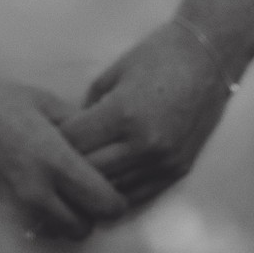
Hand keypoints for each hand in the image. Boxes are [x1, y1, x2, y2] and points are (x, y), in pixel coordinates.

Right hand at [0, 71, 128, 242]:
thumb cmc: (6, 100)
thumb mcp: (52, 105)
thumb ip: (82, 130)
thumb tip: (106, 146)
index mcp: (58, 161)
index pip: (104, 203)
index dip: (116, 198)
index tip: (114, 184)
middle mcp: (42, 189)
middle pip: (87, 226)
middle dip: (95, 212)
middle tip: (94, 190)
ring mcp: (23, 201)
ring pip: (64, 231)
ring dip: (74, 218)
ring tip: (72, 192)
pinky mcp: (9, 204)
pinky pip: (43, 224)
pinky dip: (53, 217)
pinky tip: (51, 194)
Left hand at [60, 20, 235, 210]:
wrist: (207, 59)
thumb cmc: (155, 57)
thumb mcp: (112, 74)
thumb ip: (89, 107)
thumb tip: (71, 135)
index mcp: (123, 114)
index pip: (75, 144)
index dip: (56, 142)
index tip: (46, 139)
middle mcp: (143, 144)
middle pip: (91, 172)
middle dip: (69, 167)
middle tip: (57, 161)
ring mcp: (163, 162)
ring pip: (113, 190)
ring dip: (93, 184)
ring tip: (77, 175)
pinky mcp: (177, 172)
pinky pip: (138, 195)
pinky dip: (118, 191)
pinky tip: (105, 183)